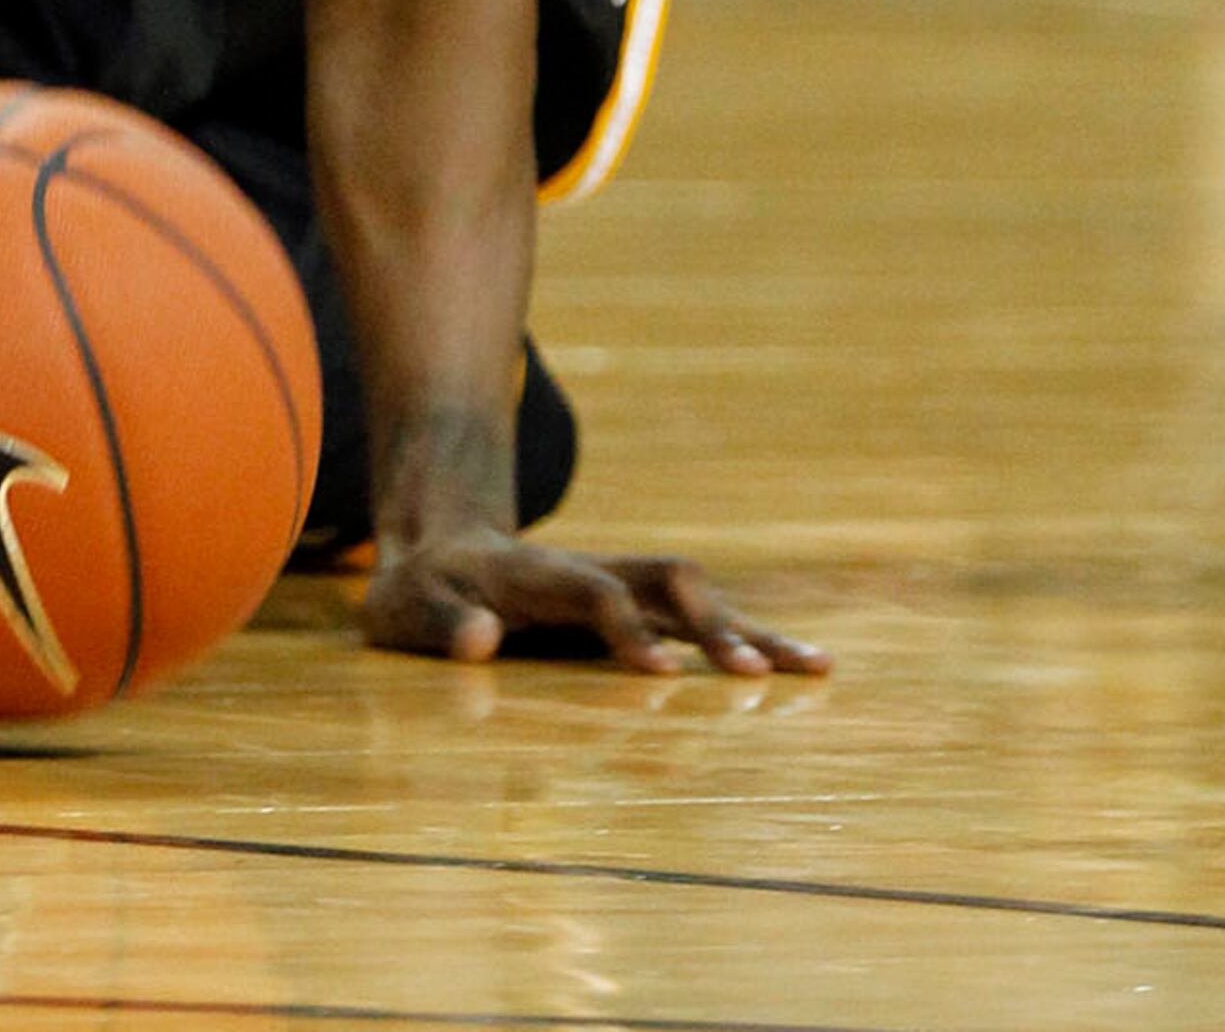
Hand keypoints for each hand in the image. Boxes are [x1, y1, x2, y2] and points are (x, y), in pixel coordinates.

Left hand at [360, 528, 829, 676]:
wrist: (441, 548)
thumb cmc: (421, 593)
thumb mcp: (408, 610)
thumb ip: (442, 626)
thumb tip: (483, 641)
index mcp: (537, 575)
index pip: (593, 594)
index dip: (626, 631)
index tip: (660, 675)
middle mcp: (592, 572)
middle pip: (668, 580)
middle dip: (714, 624)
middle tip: (756, 674)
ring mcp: (620, 587)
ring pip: (699, 597)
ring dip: (752, 629)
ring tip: (816, 667)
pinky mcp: (636, 609)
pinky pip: (702, 621)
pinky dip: (752, 639)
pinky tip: (803, 667)